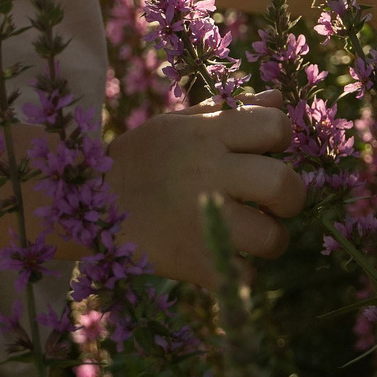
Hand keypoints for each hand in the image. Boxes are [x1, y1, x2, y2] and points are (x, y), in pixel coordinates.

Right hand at [106, 103, 306, 285]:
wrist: (87, 205)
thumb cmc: (140, 159)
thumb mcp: (178, 123)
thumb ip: (230, 110)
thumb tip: (279, 100)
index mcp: (208, 133)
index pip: (277, 126)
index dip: (280, 140)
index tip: (266, 153)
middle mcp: (209, 172)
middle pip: (286, 186)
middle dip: (289, 196)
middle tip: (270, 202)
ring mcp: (201, 220)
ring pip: (273, 238)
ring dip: (268, 238)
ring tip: (248, 233)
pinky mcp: (192, 262)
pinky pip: (244, 275)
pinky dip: (237, 270)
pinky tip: (220, 255)